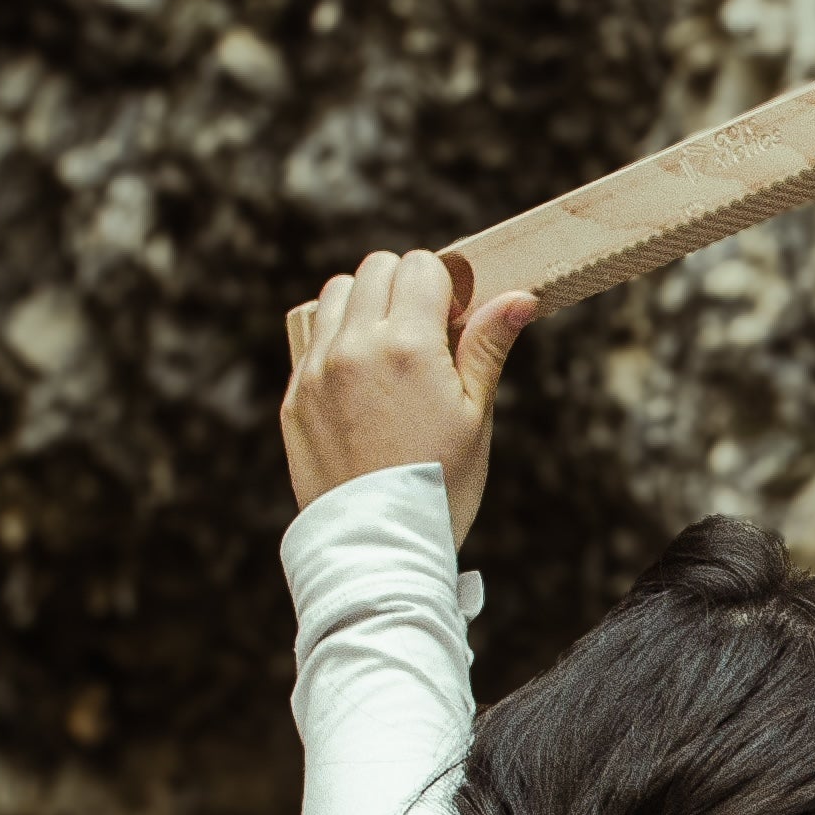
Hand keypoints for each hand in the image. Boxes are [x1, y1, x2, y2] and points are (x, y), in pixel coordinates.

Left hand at [280, 250, 538, 539]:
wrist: (379, 548)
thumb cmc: (440, 485)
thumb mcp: (476, 416)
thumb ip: (488, 347)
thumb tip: (519, 298)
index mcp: (407, 345)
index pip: (421, 266)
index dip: (447, 286)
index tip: (457, 320)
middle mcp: (354, 347)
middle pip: (376, 267)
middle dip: (406, 287)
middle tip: (428, 334)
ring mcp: (316, 370)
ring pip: (336, 294)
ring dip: (365, 305)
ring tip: (389, 350)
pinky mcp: (295, 397)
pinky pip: (312, 339)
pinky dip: (337, 341)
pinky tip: (362, 382)